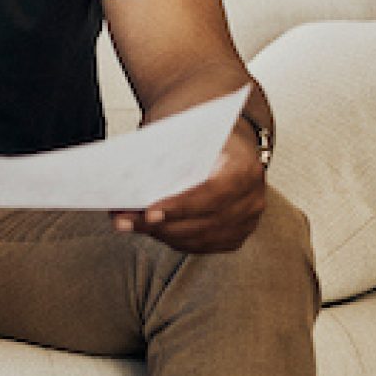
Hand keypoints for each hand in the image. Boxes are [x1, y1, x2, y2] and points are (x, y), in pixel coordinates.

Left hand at [112, 128, 266, 252]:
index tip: (149, 213)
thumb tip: (132, 176)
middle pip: (203, 222)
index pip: (213, 194)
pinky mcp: (235, 235)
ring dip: (160, 234)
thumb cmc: (203, 134)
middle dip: (159, 224)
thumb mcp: (188, 130)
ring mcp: (247, 220)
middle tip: (123, 220)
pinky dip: (172, 239)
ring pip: (199, 238)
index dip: (180, 206)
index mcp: (245, 168)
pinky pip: (201, 244)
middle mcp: (251, 199)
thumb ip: (168, 151)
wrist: (228, 142)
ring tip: (128, 224)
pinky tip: (149, 229)